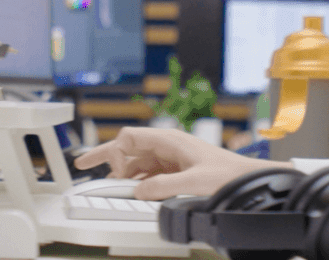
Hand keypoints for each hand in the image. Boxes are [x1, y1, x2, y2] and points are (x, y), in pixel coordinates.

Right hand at [72, 126, 285, 199]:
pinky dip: (135, 181)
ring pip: (136, 162)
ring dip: (120, 173)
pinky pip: (147, 173)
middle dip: (104, 156)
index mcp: (169, 140)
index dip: (114, 153)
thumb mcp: (195, 181)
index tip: (111, 173)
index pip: (129, 138)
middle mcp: (166, 146)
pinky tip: (130, 191)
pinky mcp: (174, 170)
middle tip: (81, 164)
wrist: (246, 178)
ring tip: (105, 185)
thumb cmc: (228, 173)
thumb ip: (164, 186)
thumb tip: (138, 191)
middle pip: (127, 148)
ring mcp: (169, 158)